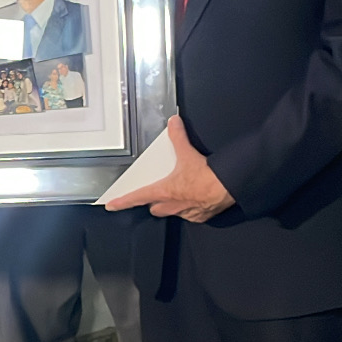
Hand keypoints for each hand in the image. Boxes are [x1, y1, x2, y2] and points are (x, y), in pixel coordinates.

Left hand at [105, 115, 233, 222]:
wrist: (228, 188)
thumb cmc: (207, 177)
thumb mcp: (188, 153)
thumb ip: (178, 137)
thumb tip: (174, 123)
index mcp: (164, 191)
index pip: (137, 198)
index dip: (123, 201)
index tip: (112, 204)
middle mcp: (172, 205)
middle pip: (155, 208)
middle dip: (154, 202)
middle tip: (156, 193)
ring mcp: (185, 213)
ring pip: (171, 213)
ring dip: (172, 206)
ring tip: (180, 194)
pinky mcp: (199, 218)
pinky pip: (190, 215)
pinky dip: (191, 208)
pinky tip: (197, 198)